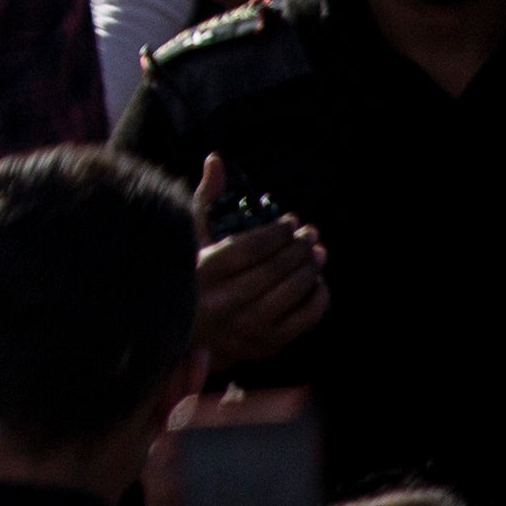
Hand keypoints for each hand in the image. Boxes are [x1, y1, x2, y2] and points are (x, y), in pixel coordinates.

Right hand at [188, 161, 329, 370]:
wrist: (187, 332)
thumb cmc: (191, 273)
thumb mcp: (190, 236)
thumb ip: (206, 198)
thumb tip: (216, 159)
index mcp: (202, 274)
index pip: (251, 248)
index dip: (277, 231)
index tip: (289, 220)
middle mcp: (223, 304)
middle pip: (275, 270)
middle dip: (298, 246)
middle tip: (310, 231)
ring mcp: (246, 328)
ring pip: (291, 293)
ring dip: (310, 269)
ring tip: (316, 251)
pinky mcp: (264, 346)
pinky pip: (303, 320)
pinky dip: (317, 298)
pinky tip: (317, 281)